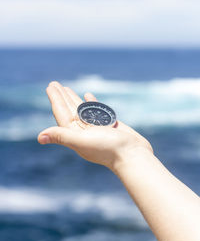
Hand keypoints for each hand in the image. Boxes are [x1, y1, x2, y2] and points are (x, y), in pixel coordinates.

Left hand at [38, 82, 152, 172]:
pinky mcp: (109, 126)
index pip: (62, 114)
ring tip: (66, 88)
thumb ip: (62, 136)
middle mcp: (84, 131)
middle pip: (69, 110)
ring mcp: (97, 128)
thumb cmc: (109, 149)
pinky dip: (91, 103)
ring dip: (73, 99)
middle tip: (54, 84)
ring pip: (81, 110)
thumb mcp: (83, 141)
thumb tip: (39, 137)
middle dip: (62, 97)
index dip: (55, 100)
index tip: (50, 87)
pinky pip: (96, 111)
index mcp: (75, 135)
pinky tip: (87, 95)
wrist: (133, 156)